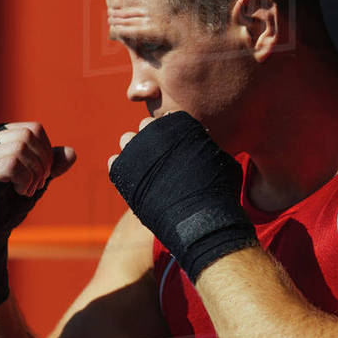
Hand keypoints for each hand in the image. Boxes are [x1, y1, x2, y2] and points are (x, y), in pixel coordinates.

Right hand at [0, 122, 76, 309]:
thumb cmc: (5, 206)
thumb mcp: (34, 181)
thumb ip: (50, 166)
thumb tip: (71, 152)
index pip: (33, 129)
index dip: (46, 152)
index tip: (43, 175)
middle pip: (29, 134)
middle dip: (43, 162)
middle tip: (38, 184)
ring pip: (21, 145)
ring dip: (34, 172)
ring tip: (28, 190)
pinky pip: (13, 162)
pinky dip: (25, 179)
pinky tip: (21, 192)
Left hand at [108, 111, 258, 283]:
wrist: (197, 217)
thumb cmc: (217, 190)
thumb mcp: (222, 161)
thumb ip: (209, 149)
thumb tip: (210, 149)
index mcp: (178, 122)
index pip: (169, 119)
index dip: (173, 135)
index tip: (177, 149)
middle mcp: (153, 130)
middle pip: (146, 126)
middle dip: (152, 140)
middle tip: (161, 161)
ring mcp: (134, 149)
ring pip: (127, 141)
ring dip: (135, 152)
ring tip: (147, 172)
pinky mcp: (121, 169)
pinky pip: (115, 163)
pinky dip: (124, 171)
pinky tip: (136, 183)